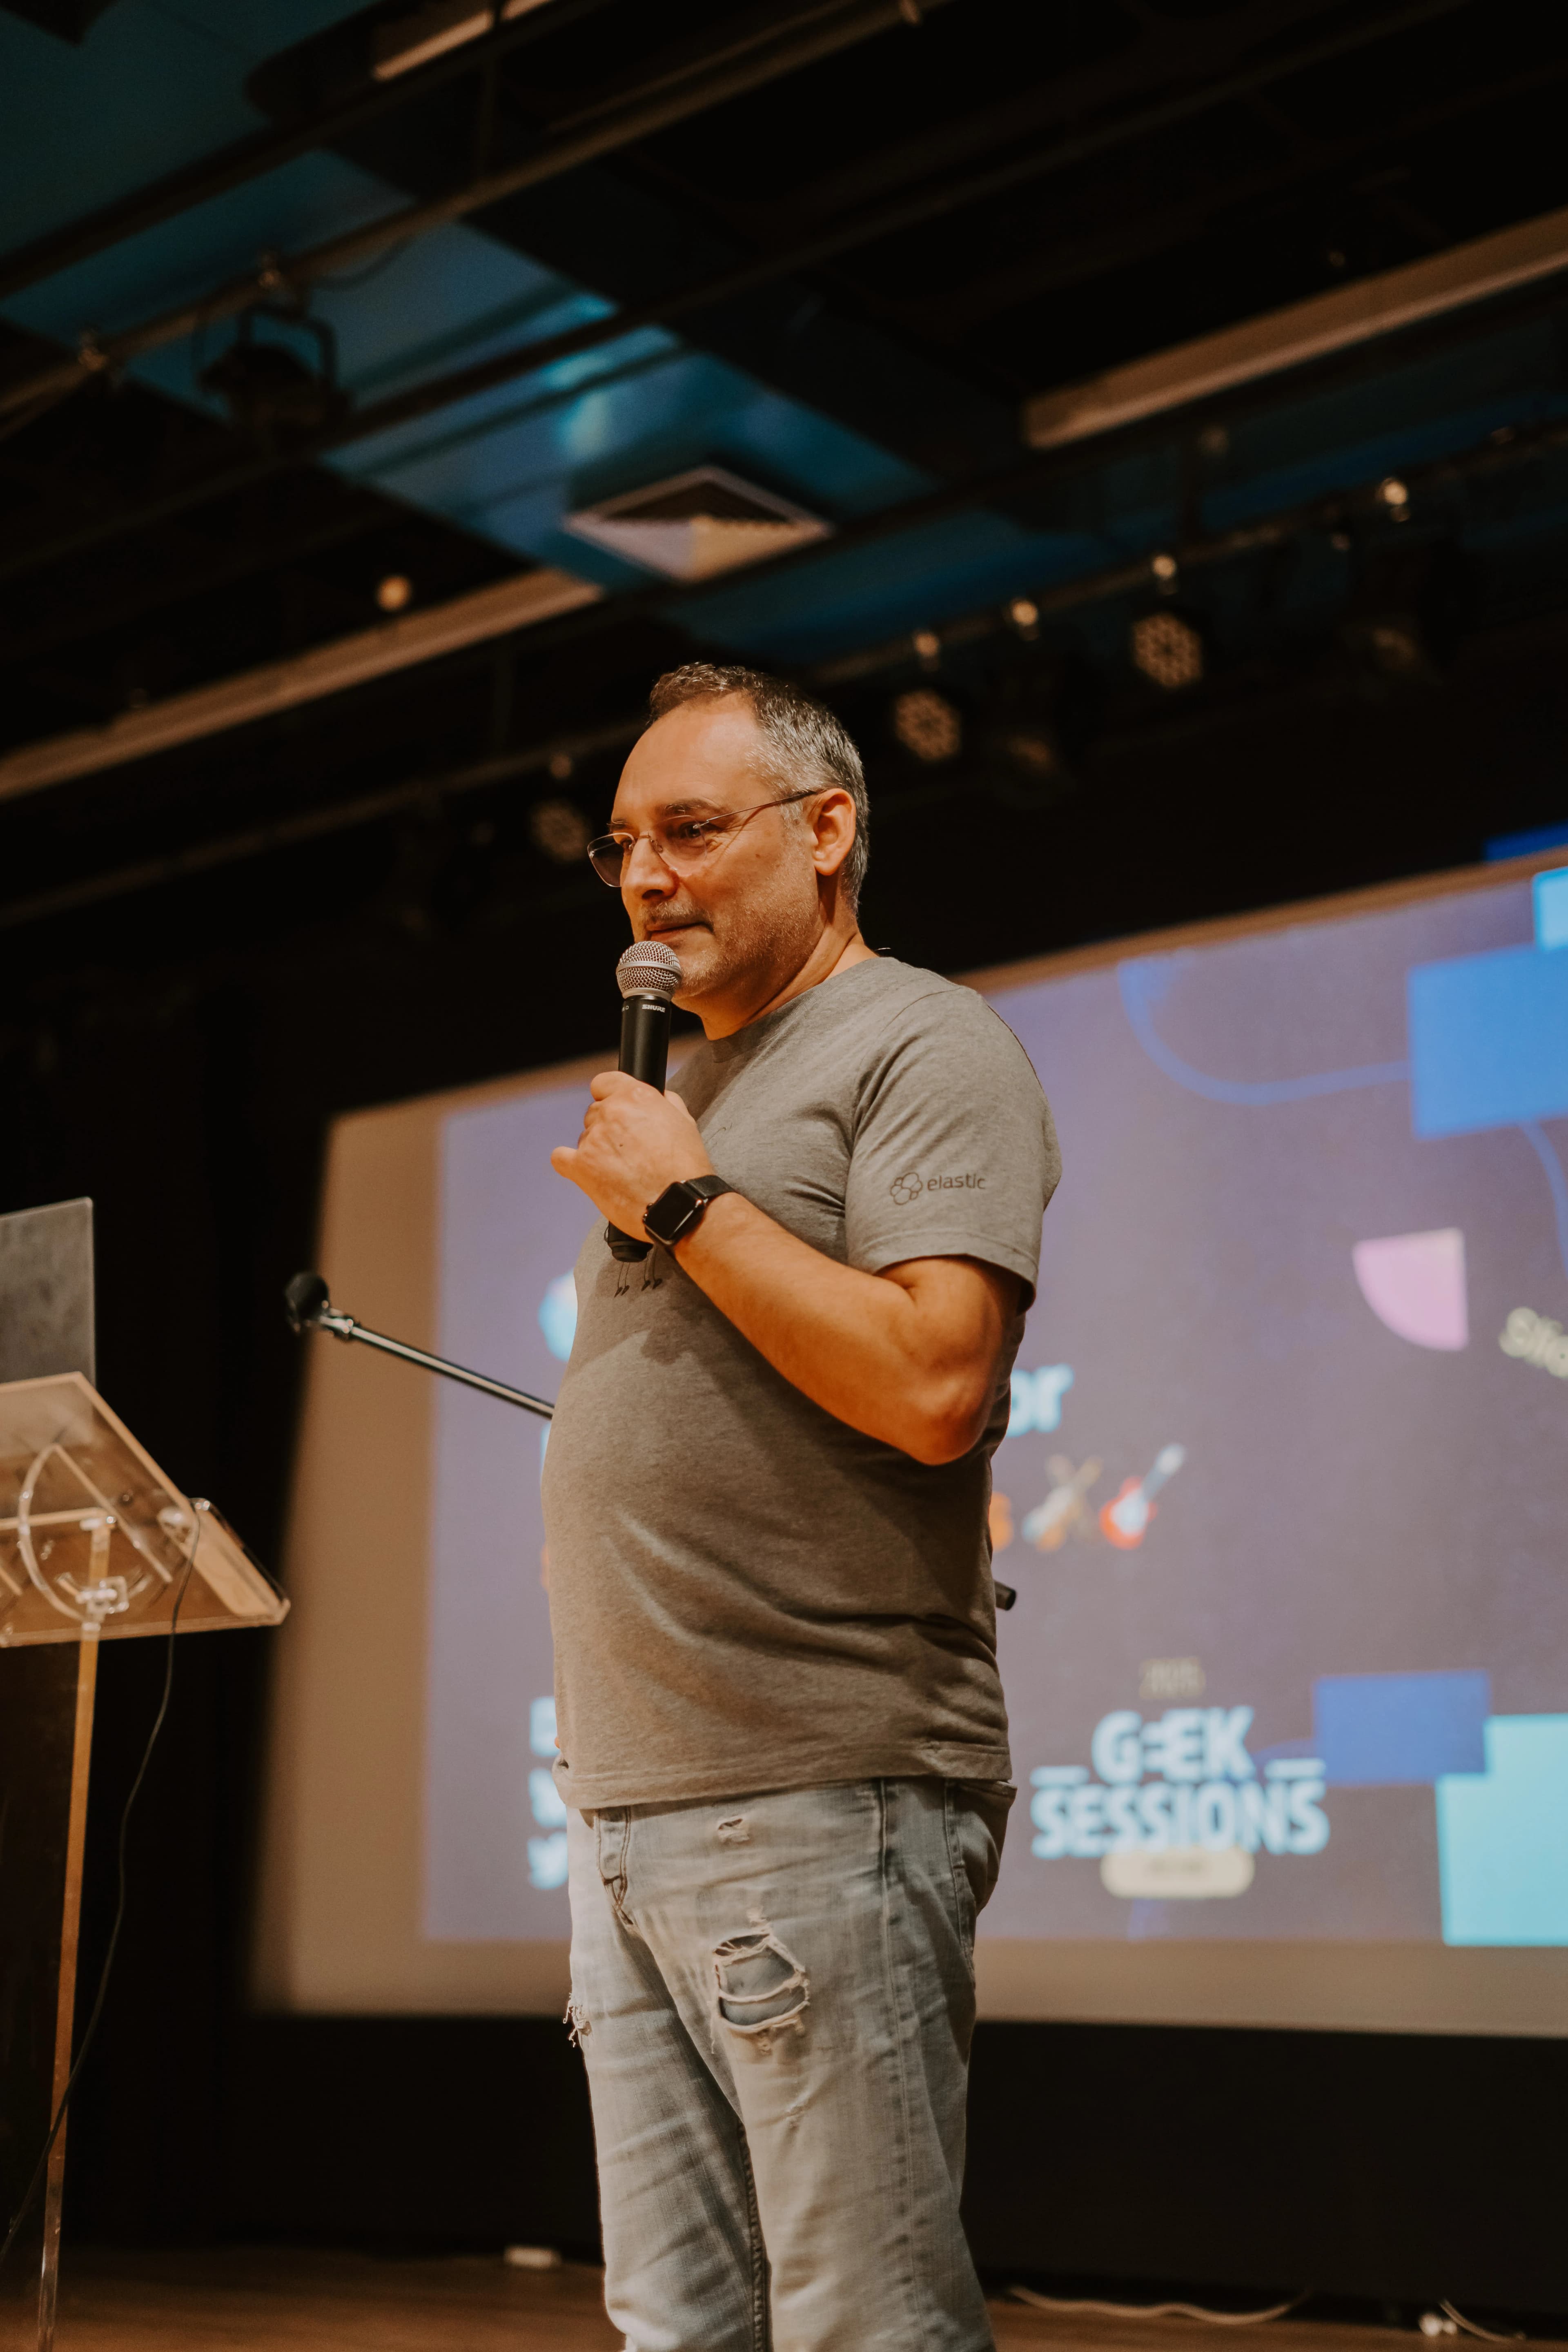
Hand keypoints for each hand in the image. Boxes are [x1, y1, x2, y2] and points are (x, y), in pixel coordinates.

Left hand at [550, 1071, 713, 1233]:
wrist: (678, 1204)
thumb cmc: (685, 1167)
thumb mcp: (684, 1121)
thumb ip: (665, 1103)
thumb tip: (657, 1099)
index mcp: (635, 1097)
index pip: (604, 1083)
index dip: (610, 1097)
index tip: (615, 1110)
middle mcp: (611, 1113)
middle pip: (595, 1112)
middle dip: (607, 1127)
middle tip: (627, 1149)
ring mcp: (594, 1140)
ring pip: (584, 1136)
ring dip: (596, 1148)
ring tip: (620, 1170)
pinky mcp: (581, 1167)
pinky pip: (561, 1158)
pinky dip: (570, 1163)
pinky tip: (584, 1170)